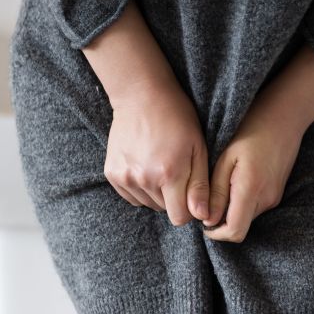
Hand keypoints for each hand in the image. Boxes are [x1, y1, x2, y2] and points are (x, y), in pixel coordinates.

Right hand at [105, 87, 209, 223]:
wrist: (141, 96)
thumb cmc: (177, 119)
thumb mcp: (198, 148)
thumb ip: (200, 185)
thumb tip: (202, 216)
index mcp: (169, 174)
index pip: (179, 217)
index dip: (189, 209)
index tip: (191, 193)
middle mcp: (144, 178)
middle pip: (164, 210)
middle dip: (173, 198)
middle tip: (175, 170)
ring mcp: (125, 176)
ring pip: (147, 204)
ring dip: (156, 193)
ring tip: (159, 166)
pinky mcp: (111, 173)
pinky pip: (131, 197)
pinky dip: (140, 189)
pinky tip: (145, 167)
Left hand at [199, 97, 304, 241]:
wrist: (283, 118)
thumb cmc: (250, 130)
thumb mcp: (225, 158)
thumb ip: (216, 191)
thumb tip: (207, 220)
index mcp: (251, 189)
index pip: (235, 231)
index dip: (216, 233)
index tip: (203, 223)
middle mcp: (266, 199)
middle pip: (240, 227)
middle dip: (221, 221)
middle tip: (207, 200)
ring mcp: (274, 198)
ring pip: (246, 218)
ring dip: (231, 210)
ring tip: (221, 185)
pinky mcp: (276, 194)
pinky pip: (255, 208)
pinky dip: (241, 203)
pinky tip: (234, 181)